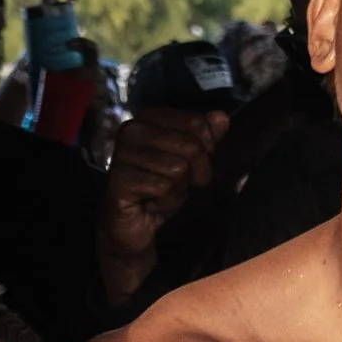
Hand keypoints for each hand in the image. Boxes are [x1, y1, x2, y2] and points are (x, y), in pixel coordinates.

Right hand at [97, 109, 224, 301]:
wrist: (134, 224)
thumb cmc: (161, 188)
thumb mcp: (190, 161)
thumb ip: (205, 137)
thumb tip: (222, 117)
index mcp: (149, 117)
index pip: (196, 122)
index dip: (206, 148)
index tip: (195, 165)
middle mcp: (132, 130)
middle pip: (191, 146)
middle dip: (194, 172)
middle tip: (179, 184)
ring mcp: (122, 154)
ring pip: (178, 168)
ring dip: (177, 189)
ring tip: (161, 193)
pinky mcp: (119, 180)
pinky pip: (163, 188)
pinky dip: (165, 202)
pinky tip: (151, 203)